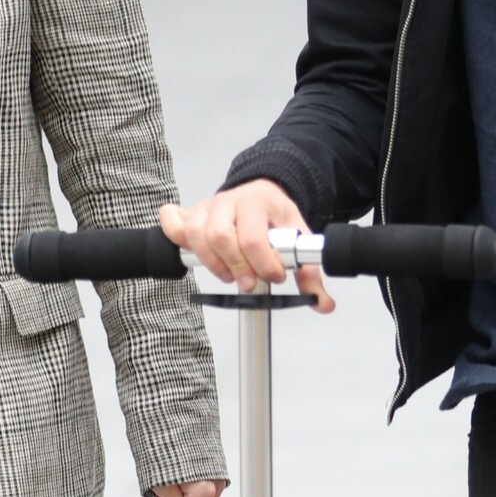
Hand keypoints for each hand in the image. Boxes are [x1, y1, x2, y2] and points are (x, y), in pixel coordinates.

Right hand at [159, 182, 333, 309]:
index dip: (263, 264)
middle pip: (220, 236)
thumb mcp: (298, 239)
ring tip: (229, 274)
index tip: (275, 276)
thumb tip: (323, 304)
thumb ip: (309, 274)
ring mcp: (207, 207)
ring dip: (212, 262)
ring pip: (196, 234)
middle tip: (249, 282)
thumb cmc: (275, 216)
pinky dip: (176, 236)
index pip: (253, 237)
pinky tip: (193, 252)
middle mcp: (230, 201)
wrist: (262, 192)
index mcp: (258, 202)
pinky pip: (173, 222)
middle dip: (236, 266)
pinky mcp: (191, 214)